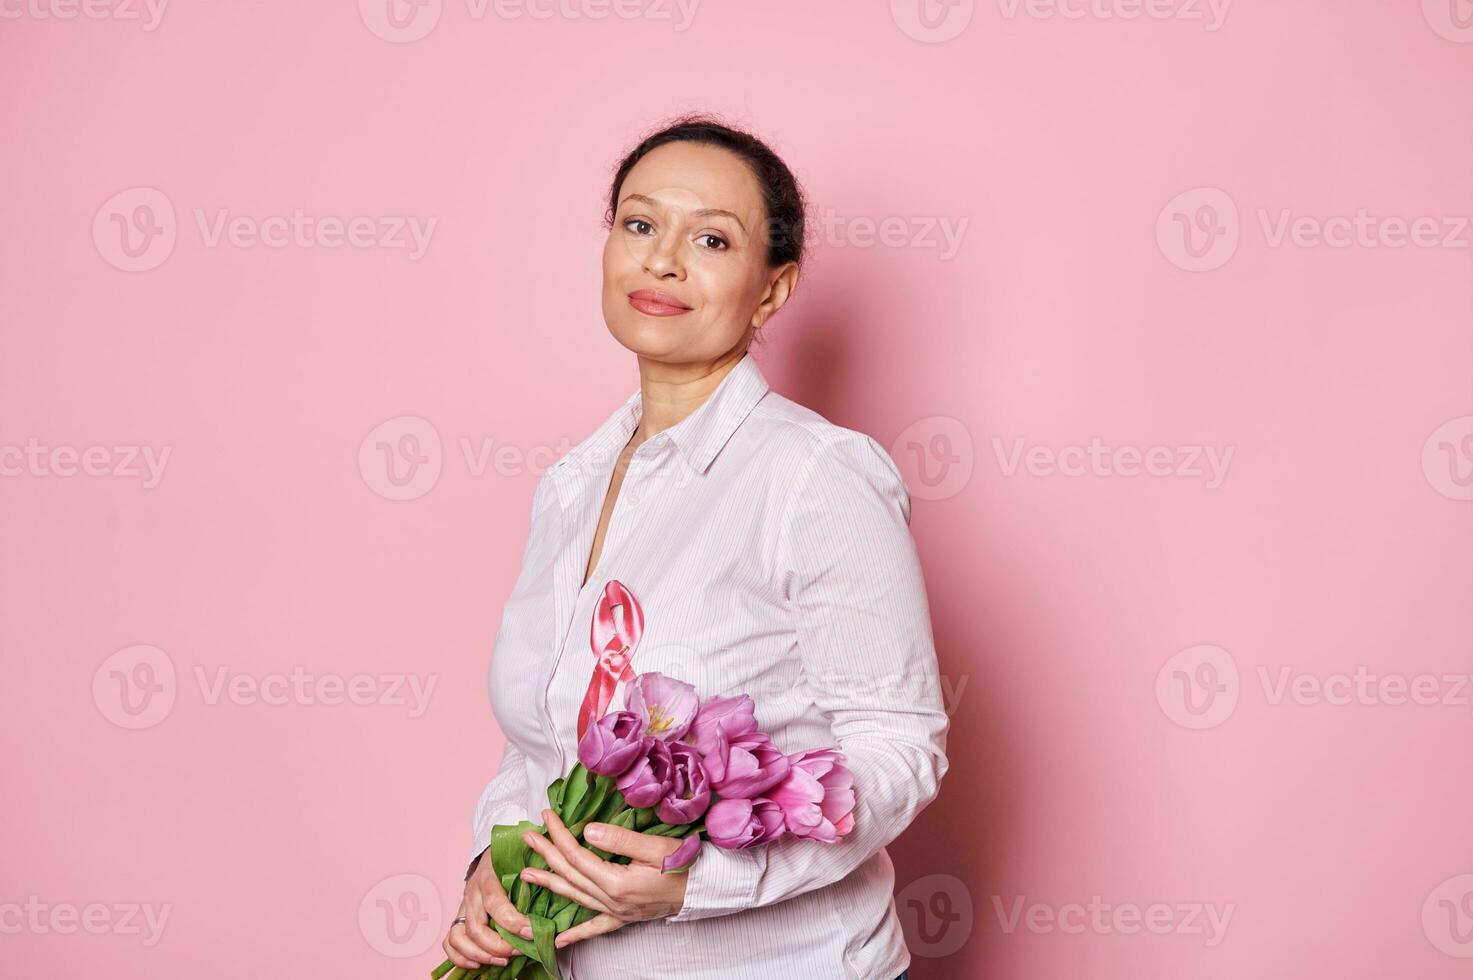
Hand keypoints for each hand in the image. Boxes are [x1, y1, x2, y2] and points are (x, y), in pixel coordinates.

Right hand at [442, 846, 536, 969]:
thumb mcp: (525, 860)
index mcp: (488, 878)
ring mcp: (463, 906)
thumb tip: (559, 884)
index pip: (496, 903)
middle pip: (476, 927)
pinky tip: (478, 963)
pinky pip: (450, 942)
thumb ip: (537, 873)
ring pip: (459, 937)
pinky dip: (460, 957)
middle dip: (497, 945)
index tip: (532, 933)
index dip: (513, 922)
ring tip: (501, 960)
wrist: (492, 853)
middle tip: (518, 952)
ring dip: (479, 954)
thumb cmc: (512, 859)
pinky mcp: (459, 917)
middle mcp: (472, 893)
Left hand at [520, 808, 690, 949]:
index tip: (546, 817)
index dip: (559, 835)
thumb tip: (586, 832)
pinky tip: (558, 940)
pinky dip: (575, 934)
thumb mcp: (653, 846)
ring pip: (575, 897)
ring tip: (527, 875)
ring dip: (550, 884)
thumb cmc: (683, 864)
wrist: (704, 889)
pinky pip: (595, 927)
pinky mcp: (623, 917)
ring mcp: (616, 911)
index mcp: (616, 882)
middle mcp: (611, 900)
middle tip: (527, 837)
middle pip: (571, 875)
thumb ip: (619, 840)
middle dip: (546, 854)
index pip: (577, 855)